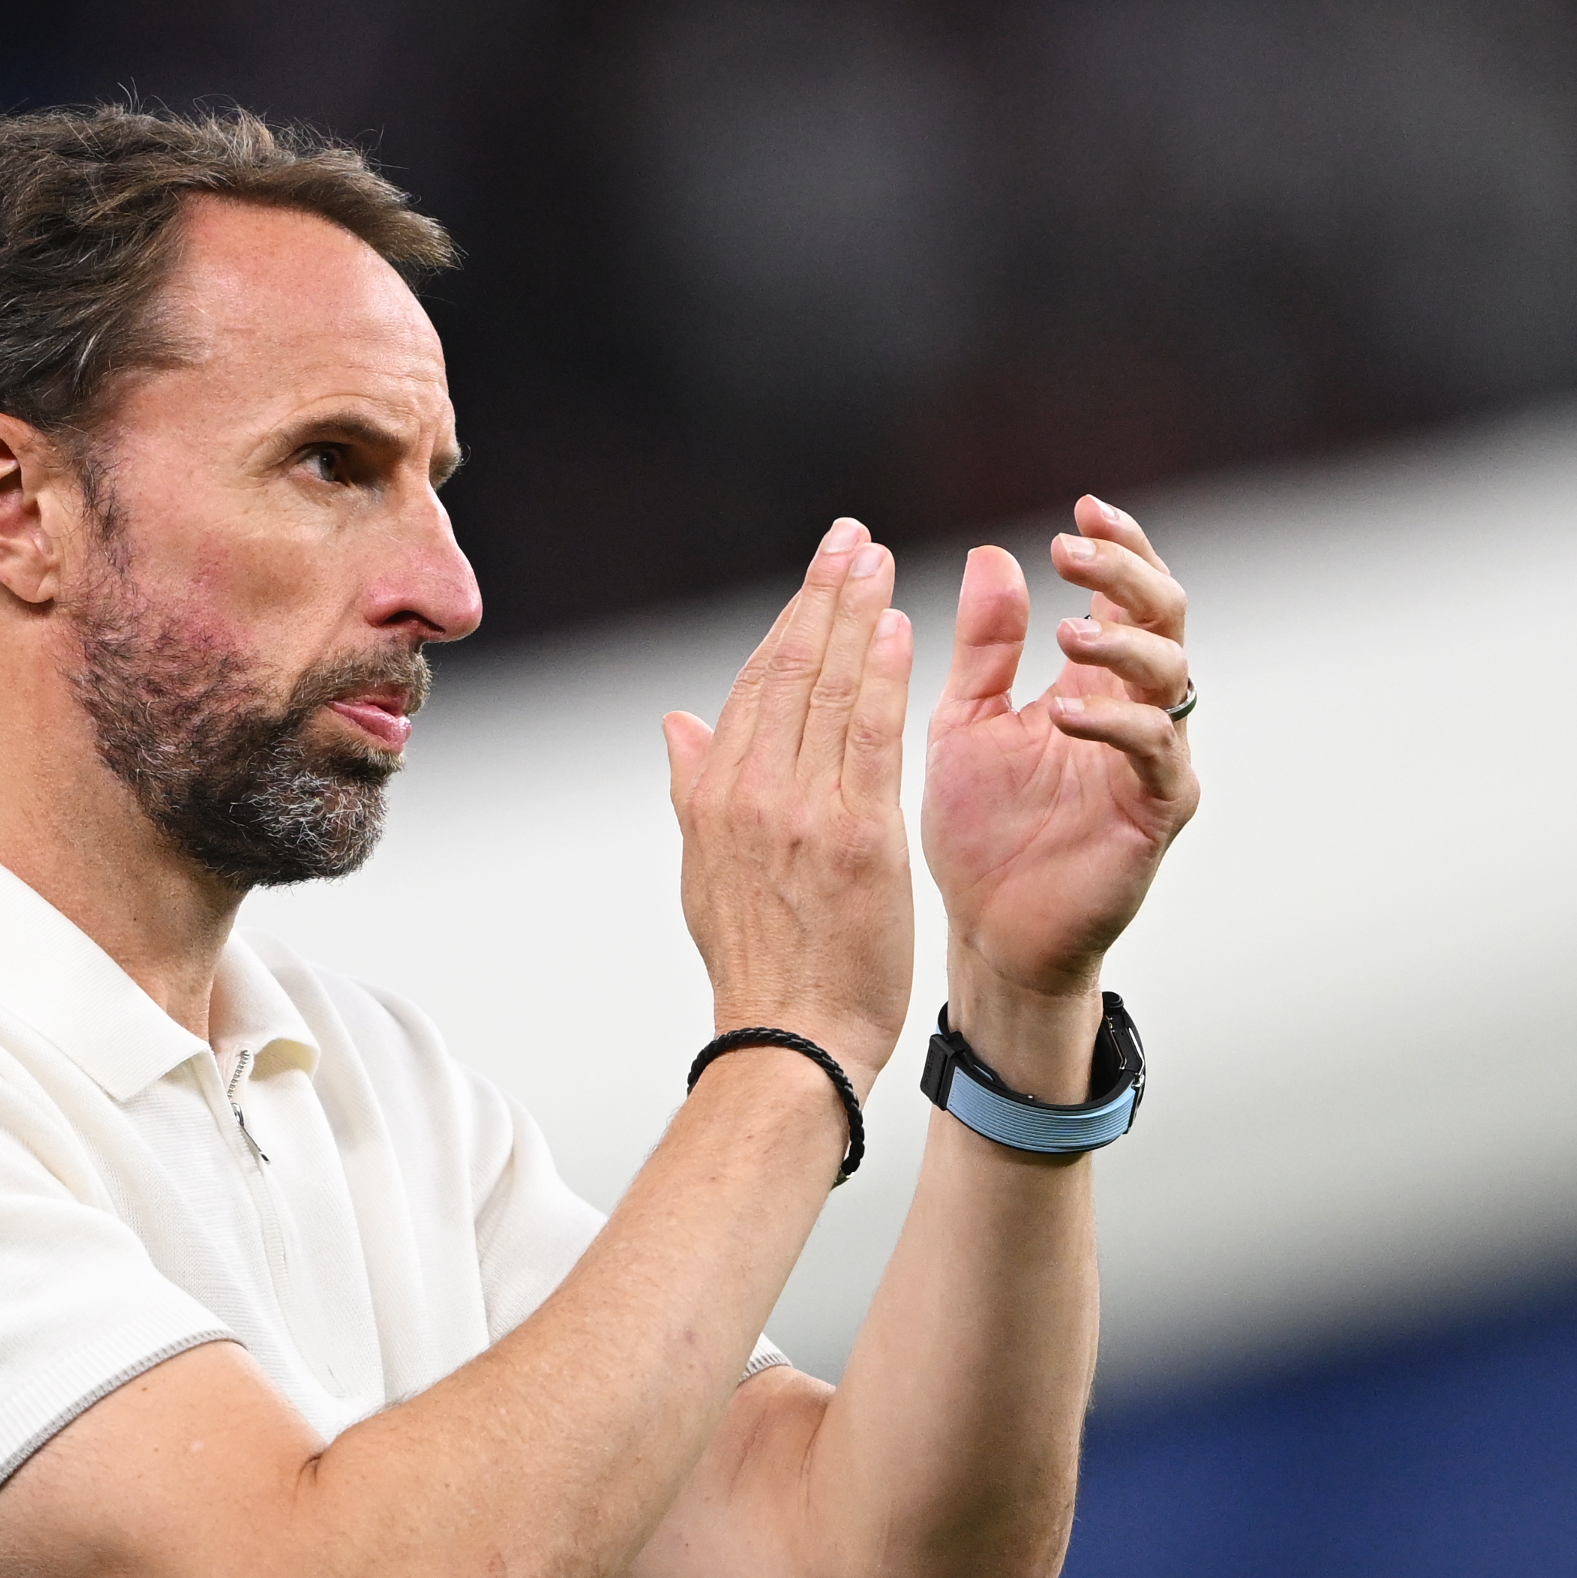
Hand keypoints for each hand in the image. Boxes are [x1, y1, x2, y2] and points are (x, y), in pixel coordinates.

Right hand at [662, 518, 918, 1091]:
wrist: (789, 1040)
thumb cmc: (758, 966)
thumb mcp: (703, 872)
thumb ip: (693, 788)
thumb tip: (676, 721)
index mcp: (714, 794)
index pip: (755, 683)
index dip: (791, 618)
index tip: (821, 571)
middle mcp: (750, 791)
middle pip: (788, 669)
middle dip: (823, 594)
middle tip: (853, 537)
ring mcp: (800, 811)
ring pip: (827, 689)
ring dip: (857, 616)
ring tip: (879, 562)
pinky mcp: (854, 835)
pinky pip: (868, 737)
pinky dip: (882, 676)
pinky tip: (900, 628)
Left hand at [923, 497, 1200, 1017]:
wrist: (988, 932)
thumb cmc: (981, 831)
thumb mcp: (968, 720)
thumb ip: (986, 646)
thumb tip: (991, 554)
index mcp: (1095, 682)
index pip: (1126, 594)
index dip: (1116, 546)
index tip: (1081, 509)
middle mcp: (1135, 712)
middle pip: (1165, 615)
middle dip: (1125, 571)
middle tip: (1072, 547)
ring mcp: (1154, 761)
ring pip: (1172, 674)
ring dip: (1123, 641)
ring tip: (1066, 630)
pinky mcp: (1157, 812)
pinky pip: (1154, 752)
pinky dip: (1115, 723)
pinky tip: (1065, 712)